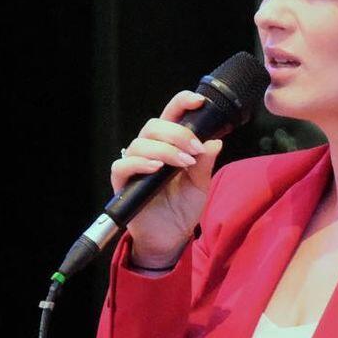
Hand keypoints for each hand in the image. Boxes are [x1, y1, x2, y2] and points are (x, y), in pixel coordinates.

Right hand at [110, 90, 222, 266]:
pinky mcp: (122, 183)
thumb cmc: (182, 208)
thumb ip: (205, 164)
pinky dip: (141, 163)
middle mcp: (149, 151)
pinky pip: (123, 165)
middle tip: (195, 149)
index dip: (181, 103)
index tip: (199, 101)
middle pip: (154, 125)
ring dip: (165, 149)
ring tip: (183, 163)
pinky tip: (157, 168)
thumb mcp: (200, 185)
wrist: (170, 237)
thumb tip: (215, 142)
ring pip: (140, 143)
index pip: (171, 116)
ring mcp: (134, 166)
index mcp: (168, 146)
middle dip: (177, 133)